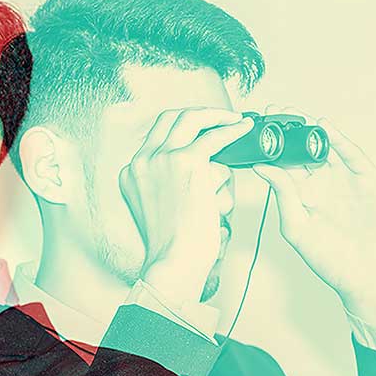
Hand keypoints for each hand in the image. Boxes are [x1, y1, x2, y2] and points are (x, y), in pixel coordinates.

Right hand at [119, 108, 254, 303]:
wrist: (174, 261)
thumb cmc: (175, 246)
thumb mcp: (159, 210)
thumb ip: (169, 186)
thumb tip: (205, 169)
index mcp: (131, 173)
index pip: (155, 136)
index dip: (181, 127)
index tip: (200, 128)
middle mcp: (142, 161)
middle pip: (170, 119)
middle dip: (198, 114)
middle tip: (219, 118)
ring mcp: (163, 159)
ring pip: (192, 121)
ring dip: (217, 118)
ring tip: (236, 122)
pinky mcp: (186, 162)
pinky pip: (214, 137)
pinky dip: (232, 131)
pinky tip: (244, 129)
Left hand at [253, 118, 375, 323]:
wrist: (370, 276)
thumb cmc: (332, 261)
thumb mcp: (297, 227)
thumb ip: (282, 194)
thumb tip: (261, 167)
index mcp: (301, 197)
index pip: (282, 165)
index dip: (270, 147)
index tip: (254, 130)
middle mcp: (322, 184)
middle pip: (302, 149)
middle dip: (287, 130)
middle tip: (271, 113)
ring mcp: (345, 179)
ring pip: (325, 146)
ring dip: (309, 128)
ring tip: (292, 113)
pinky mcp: (366, 178)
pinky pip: (350, 154)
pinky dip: (337, 139)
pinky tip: (322, 126)